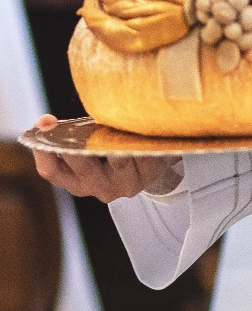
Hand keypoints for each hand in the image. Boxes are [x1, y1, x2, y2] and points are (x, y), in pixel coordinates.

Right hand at [30, 115, 179, 199]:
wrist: (148, 157)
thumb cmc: (109, 148)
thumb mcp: (85, 144)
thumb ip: (69, 136)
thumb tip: (47, 122)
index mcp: (75, 182)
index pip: (51, 172)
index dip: (43, 151)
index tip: (43, 123)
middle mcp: (99, 188)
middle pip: (83, 167)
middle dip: (78, 146)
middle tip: (77, 128)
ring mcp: (125, 184)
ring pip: (117, 160)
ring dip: (113, 138)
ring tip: (110, 122)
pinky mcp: (149, 175)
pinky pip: (141, 154)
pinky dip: (137, 139)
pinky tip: (134, 126)